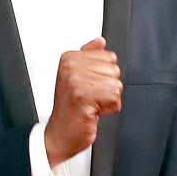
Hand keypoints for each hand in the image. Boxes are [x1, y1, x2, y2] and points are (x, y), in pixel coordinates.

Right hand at [44, 37, 121, 165]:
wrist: (60, 134)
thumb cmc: (70, 108)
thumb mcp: (77, 77)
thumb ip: (89, 56)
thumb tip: (100, 41)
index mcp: (69, 58)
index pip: (109, 57)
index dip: (104, 76)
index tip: (88, 86)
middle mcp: (70, 67)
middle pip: (114, 70)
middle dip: (108, 88)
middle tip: (90, 98)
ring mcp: (76, 81)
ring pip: (116, 85)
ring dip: (108, 100)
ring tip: (91, 105)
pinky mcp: (83, 97)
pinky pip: (114, 98)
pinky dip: (109, 109)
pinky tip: (93, 112)